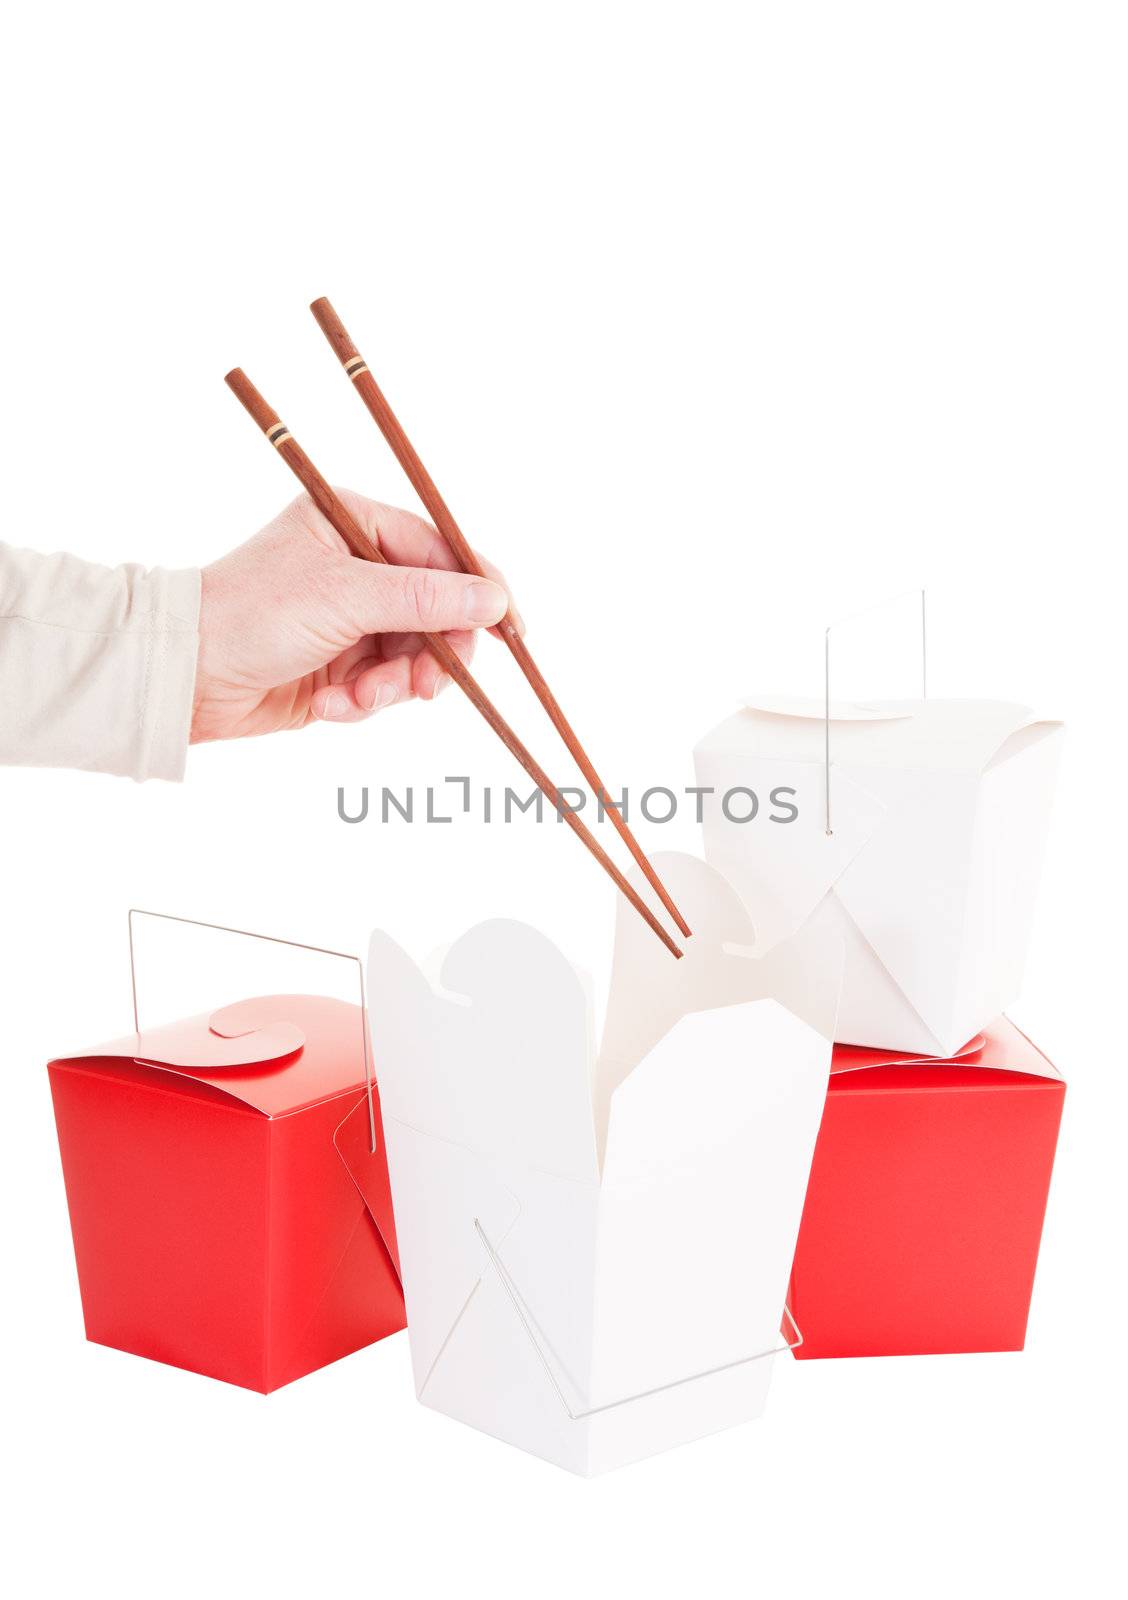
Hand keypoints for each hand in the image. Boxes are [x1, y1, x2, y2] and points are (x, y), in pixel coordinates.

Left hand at [191, 491, 513, 741]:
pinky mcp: (338, 666)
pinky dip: (361, 702)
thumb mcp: (346, 597)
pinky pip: (381, 687)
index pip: (440, 551)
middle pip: (435, 610)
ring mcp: (348, 618)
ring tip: (359, 699)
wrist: (184, 676)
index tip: (509, 627)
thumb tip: (495, 601)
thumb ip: (426, 599)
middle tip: (429, 687)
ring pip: (412, 657)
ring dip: (392, 686)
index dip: (478, 589)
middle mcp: (354, 565)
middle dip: (432, 654)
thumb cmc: (252, 613)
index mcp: (354, 522)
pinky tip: (327, 706)